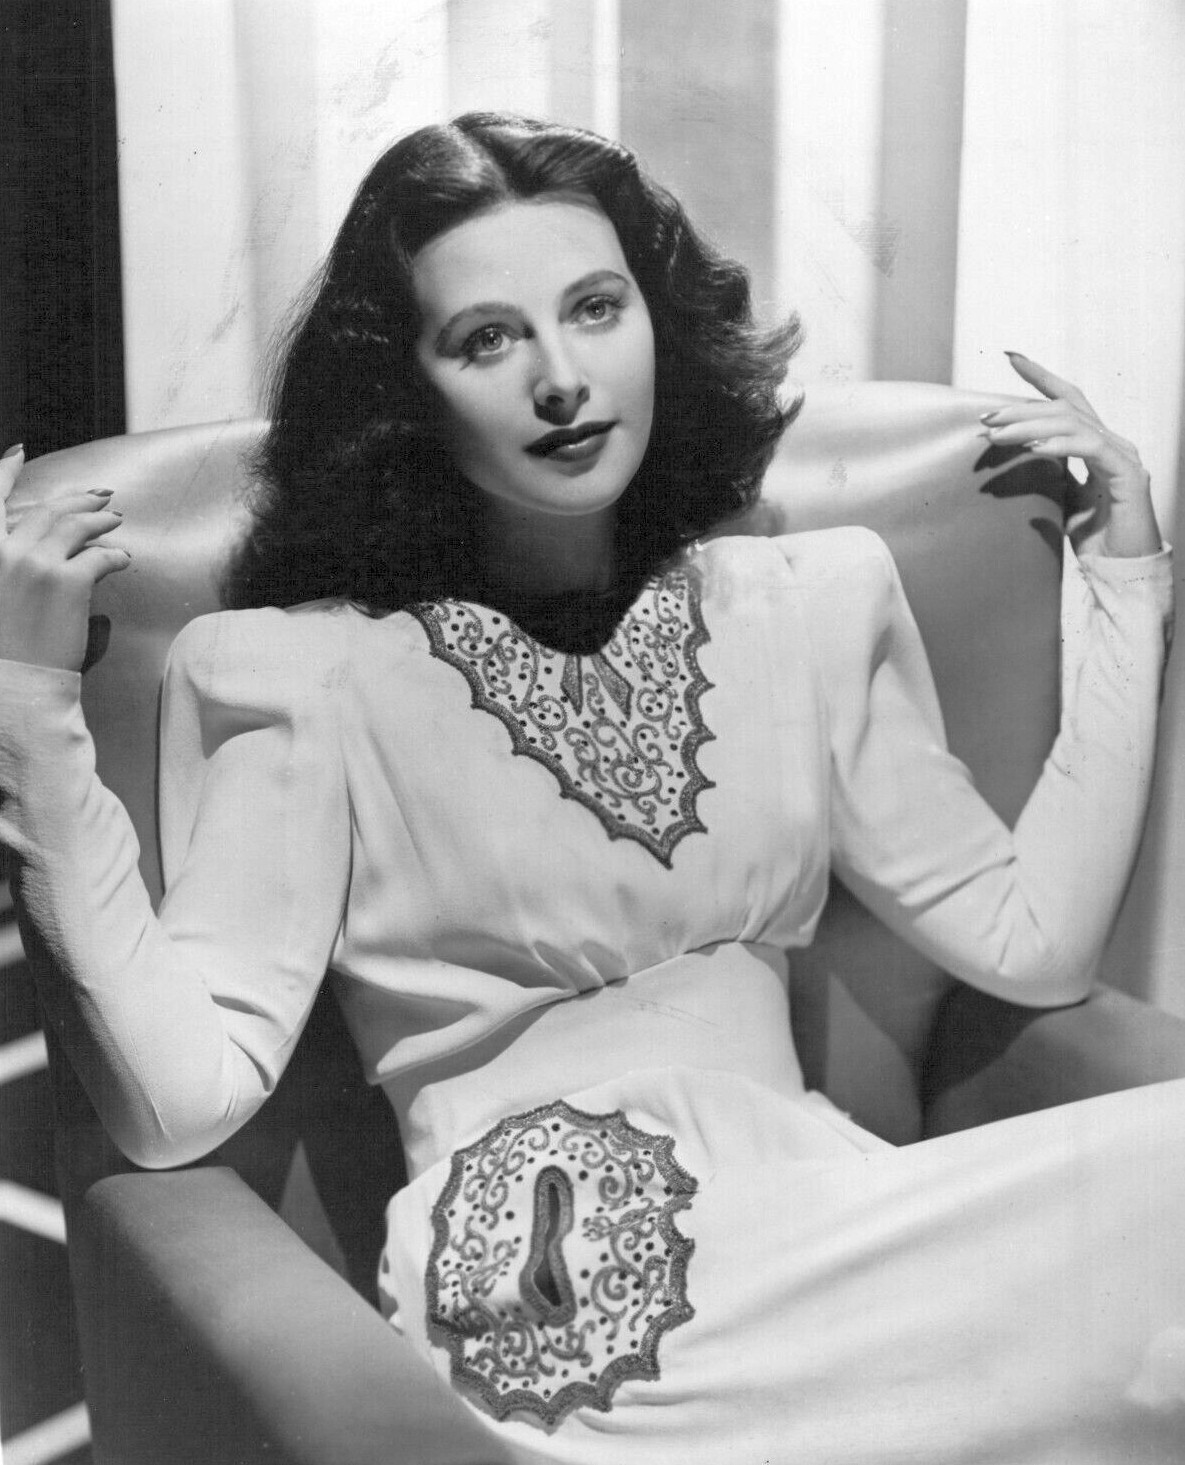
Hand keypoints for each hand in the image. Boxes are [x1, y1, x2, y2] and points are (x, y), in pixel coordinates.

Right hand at [0, 445, 130, 670]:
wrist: (14, 685)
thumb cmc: (2, 651)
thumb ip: (7, 564)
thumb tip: (34, 550)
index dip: (3, 472)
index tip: (18, 452)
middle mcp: (5, 552)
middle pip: (46, 511)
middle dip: (76, 499)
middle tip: (99, 497)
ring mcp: (37, 564)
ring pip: (76, 526)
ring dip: (100, 520)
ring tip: (116, 520)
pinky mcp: (69, 583)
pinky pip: (101, 556)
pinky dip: (115, 555)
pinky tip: (123, 560)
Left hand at [980, 353, 1161, 557]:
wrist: (1122, 570)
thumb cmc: (1095, 539)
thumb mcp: (1063, 502)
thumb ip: (1050, 477)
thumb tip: (1023, 462)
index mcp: (1096, 445)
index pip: (1067, 400)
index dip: (1041, 376)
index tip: (1011, 357)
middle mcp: (1111, 443)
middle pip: (1064, 408)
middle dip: (1022, 408)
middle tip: (985, 417)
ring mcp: (1122, 456)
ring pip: (1074, 423)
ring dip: (1031, 426)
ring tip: (997, 435)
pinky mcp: (1127, 475)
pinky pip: (1091, 449)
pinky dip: (1061, 445)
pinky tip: (1035, 447)